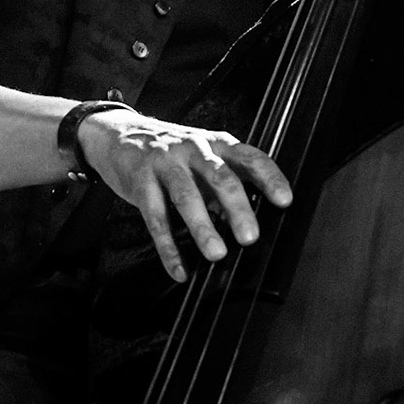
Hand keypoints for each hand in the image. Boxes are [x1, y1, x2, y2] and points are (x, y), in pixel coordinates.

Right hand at [77, 109, 291, 281]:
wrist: (119, 134)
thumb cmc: (172, 153)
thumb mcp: (203, 157)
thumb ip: (225, 182)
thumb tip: (248, 220)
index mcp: (216, 144)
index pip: (250, 157)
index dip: (269, 178)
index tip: (284, 200)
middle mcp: (194, 150)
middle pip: (220, 177)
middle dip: (237, 208)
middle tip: (250, 237)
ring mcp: (166, 164)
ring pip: (187, 196)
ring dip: (203, 227)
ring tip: (217, 253)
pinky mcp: (141, 182)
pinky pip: (155, 218)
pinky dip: (168, 247)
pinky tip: (179, 269)